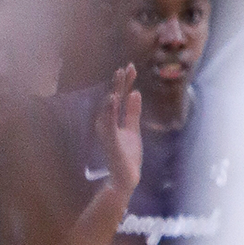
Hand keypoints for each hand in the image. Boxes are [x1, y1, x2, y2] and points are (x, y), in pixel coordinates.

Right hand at [98, 64, 143, 193]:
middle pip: (114, 99)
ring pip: (109, 109)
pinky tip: (113, 100)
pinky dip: (110, 111)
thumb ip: (133, 112)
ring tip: (118, 79)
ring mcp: (108, 132)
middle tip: (124, 68)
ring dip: (113, 93)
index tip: (131, 67)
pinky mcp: (111, 141)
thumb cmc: (127, 155)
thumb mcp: (133, 129)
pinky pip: (110, 124)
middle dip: (118, 83)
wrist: (125, 177)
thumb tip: (136, 92)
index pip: (120, 97)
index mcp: (114, 120)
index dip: (125, 82)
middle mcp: (108, 123)